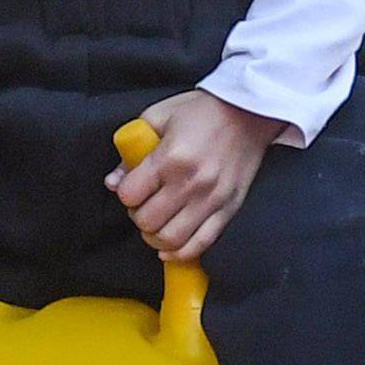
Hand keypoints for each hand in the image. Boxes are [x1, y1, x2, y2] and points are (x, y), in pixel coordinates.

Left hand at [112, 90, 275, 261]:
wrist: (250, 113)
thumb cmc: (203, 111)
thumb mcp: (158, 117)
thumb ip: (132, 150)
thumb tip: (113, 181)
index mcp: (171, 157)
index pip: (130, 195)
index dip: (124, 194)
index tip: (131, 188)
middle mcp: (191, 182)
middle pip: (147, 221)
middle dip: (138, 216)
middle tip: (143, 204)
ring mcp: (212, 199)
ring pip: (171, 239)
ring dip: (155, 237)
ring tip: (156, 224)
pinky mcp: (229, 210)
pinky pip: (201, 244)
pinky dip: (180, 253)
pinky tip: (170, 246)